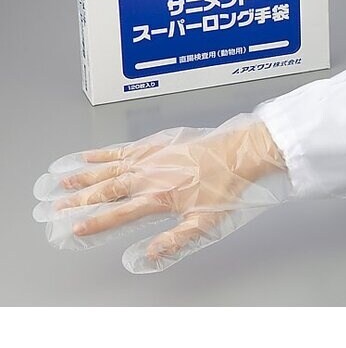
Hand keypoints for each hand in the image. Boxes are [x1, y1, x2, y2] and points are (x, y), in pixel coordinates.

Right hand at [33, 114, 289, 272]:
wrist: (237, 153)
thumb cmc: (224, 186)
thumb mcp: (204, 222)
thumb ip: (173, 239)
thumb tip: (148, 254)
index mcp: (157, 197)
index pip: (117, 213)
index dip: (94, 223)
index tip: (73, 228)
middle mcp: (148, 176)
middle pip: (106, 190)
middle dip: (79, 200)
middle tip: (55, 206)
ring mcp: (150, 157)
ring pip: (109, 168)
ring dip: (84, 176)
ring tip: (62, 181)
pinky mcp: (155, 144)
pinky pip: (122, 148)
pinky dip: (103, 153)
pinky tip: (90, 155)